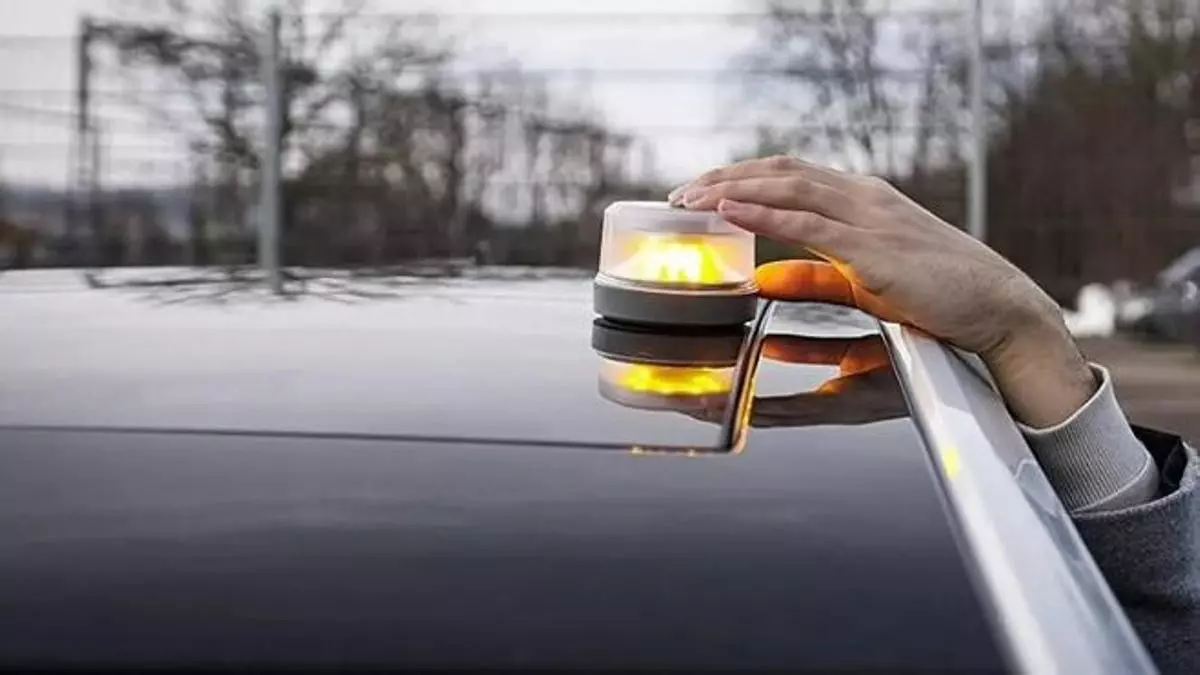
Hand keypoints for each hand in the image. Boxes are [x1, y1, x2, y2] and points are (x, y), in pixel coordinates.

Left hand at [669, 156, 1097, 427]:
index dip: (743, 178)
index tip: (703, 190)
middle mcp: (864, 199)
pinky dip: (762, 211)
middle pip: (781, 173)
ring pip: (788, 188)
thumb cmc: (940, 299)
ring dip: (732, 188)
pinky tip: (728, 209)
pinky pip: (807, 222)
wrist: (1000, 311)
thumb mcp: (863, 282)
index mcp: (864, 201)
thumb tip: (764, 277)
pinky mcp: (873, 250)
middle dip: (725, 177)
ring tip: (689, 199)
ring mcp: (870, 219)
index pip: (792, 176)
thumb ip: (813, 277)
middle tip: (680, 194)